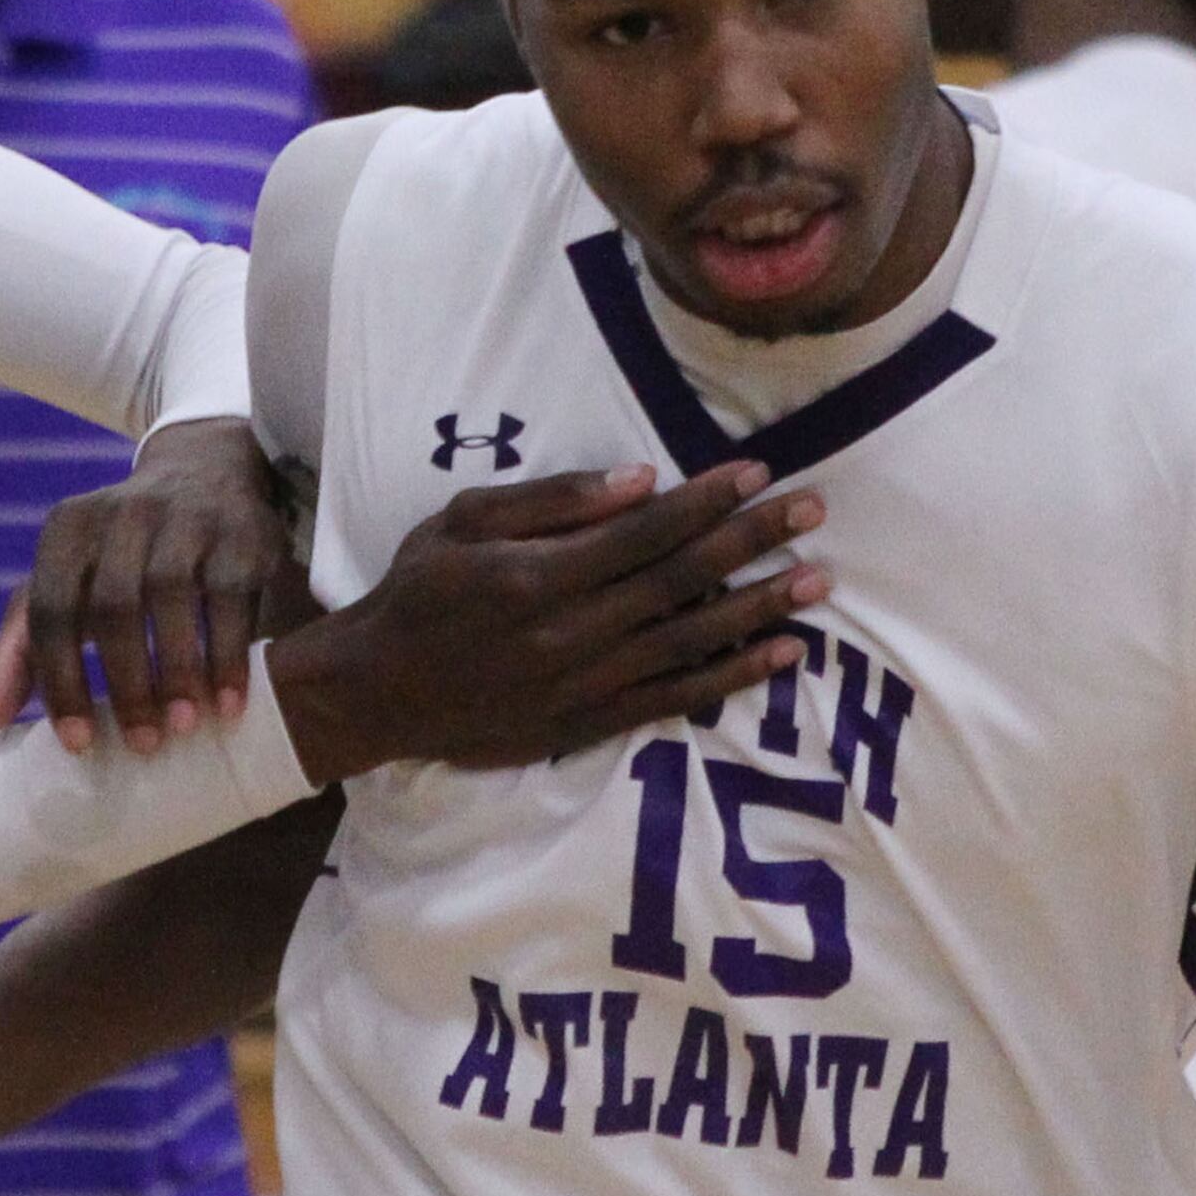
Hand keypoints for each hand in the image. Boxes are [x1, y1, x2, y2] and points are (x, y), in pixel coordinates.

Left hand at [0, 417, 286, 755]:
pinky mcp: (240, 531)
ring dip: (178, 671)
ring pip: (172, 595)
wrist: (205, 475)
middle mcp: (122, 515)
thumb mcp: (65, 584)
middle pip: (113, 605)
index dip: (61, 680)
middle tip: (142, 745)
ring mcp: (184, 517)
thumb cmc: (120, 553)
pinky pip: (232, 596)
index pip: (51, 610)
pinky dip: (229, 656)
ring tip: (183, 728)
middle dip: (127, 684)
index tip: (78, 744)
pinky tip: (227, 704)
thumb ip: (22, 647)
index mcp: (67, 530)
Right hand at [266, 461, 827, 787]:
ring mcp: (585, 684)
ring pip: (691, 640)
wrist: (378, 691)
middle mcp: (571, 632)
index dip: (707, 501)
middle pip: (681, 581)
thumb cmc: (419, 591)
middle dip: (752, 541)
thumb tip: (639, 480)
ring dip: (759, 608)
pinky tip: (779, 653)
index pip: (644, 533)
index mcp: (538, 575)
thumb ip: (550, 502)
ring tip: (816, 579)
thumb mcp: (461, 521)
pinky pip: (676, 699)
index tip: (759, 473)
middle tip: (813, 510)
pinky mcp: (590, 722)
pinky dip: (732, 676)